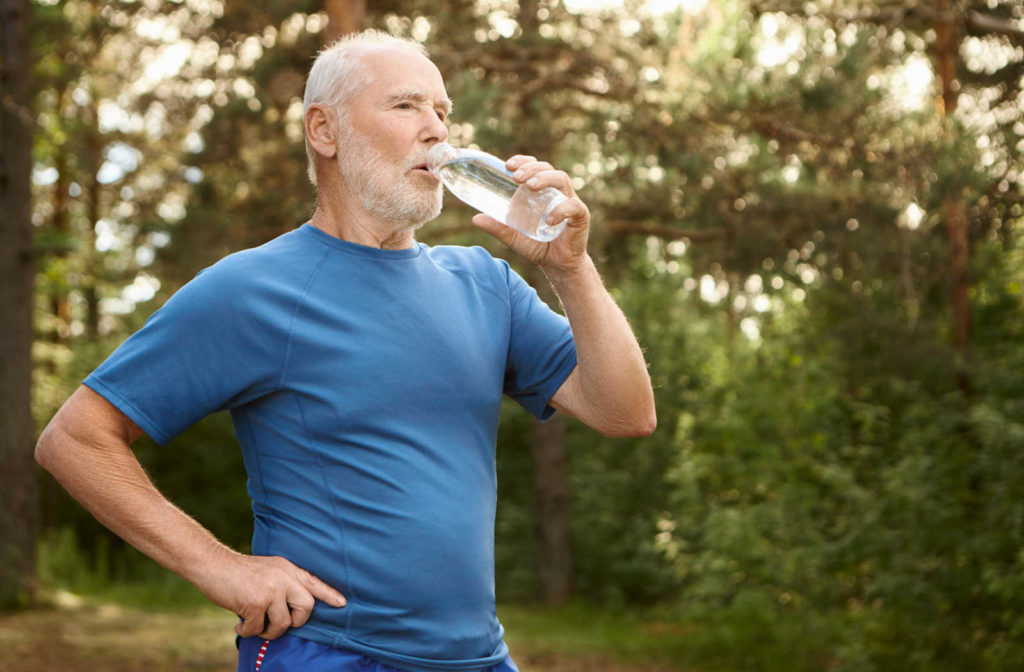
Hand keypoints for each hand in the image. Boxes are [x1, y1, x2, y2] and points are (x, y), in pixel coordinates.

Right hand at [197, 552, 346, 639]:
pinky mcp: (256, 603)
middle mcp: (283, 578)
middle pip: (306, 607)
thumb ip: (283, 583)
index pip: (313, 582)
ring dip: (268, 631)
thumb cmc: (239, 572)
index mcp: (287, 569)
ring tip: (255, 626)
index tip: (342, 603)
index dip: (328, 594)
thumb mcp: (269, 569)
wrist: (213, 565)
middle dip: (296, 622)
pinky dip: (247, 631)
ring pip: (283, 623)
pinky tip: (239, 625)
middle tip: (279, 624)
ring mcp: (271, 590)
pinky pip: (258, 628)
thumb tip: (292, 608)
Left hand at [472, 155, 590, 277]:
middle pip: (548, 169)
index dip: (523, 161)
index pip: (535, 167)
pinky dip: (561, 210)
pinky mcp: (580, 217)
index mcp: (542, 191)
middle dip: (531, 168)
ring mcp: (570, 202)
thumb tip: (475, 219)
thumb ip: (497, 227)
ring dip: (545, 179)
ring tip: (530, 186)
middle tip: (516, 177)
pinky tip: (548, 219)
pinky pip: (573, 207)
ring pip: (562, 180)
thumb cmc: (538, 247)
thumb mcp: (513, 236)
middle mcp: (557, 192)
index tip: (508, 165)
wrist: (557, 266)